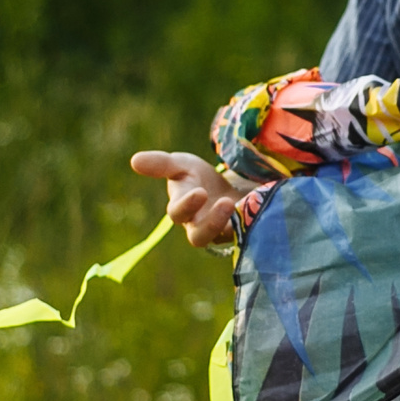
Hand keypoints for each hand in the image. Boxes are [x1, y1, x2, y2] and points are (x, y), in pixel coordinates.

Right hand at [129, 150, 252, 248]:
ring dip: (235, 225)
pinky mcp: (245, 234)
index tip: (200, 191)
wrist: (228, 189)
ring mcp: (223, 233)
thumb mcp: (182, 165)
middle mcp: (200, 225)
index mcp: (182, 209)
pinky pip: (249, 235)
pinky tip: (266, 209)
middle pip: (199, 236)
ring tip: (246, 207)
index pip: (178, 213)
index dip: (187, 205)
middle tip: (226, 203)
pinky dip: (256, 223)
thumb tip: (134, 161)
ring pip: (224, 240)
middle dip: (212, 222)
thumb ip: (160, 164)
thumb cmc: (199, 178)